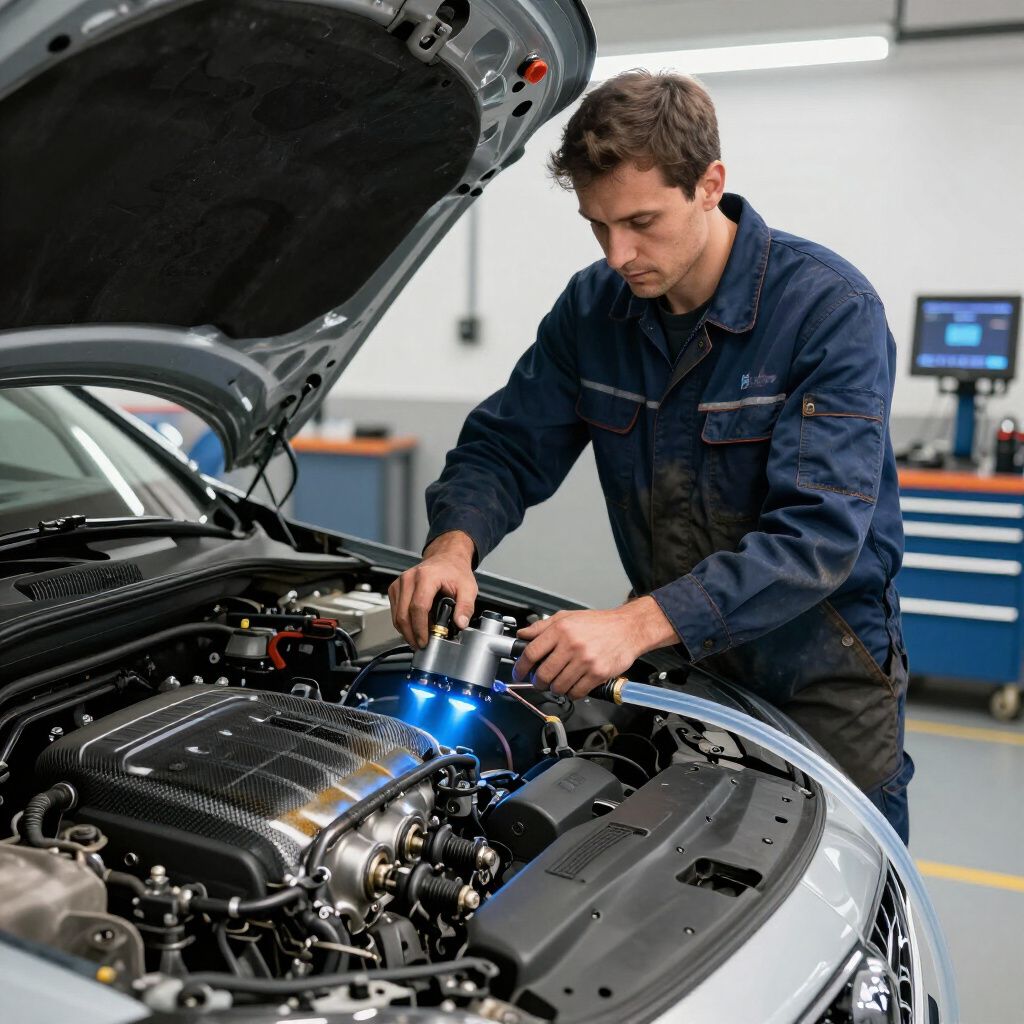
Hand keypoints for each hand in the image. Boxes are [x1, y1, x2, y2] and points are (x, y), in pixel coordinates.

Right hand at [388, 531, 477, 647]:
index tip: (425, 641)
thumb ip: (466, 607)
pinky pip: (394, 611)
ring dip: (406, 631)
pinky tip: (414, 628)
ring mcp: (400, 583)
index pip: (418, 607)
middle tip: (421, 645)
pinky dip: (403, 623)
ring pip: (396, 615)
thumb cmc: (455, 572)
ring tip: (419, 639)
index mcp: (426, 576)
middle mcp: (409, 578)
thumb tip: (460, 624)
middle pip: (403, 614)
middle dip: (411, 634)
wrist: (446, 558)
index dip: (420, 628)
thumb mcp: (468, 588)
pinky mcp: (395, 588)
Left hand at [512, 597, 678, 698]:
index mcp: (561, 629)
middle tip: (540, 681)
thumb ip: (542, 626)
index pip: (531, 652)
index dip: (521, 666)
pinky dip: (572, 693)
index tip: (519, 672)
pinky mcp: (597, 674)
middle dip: (538, 681)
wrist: (628, 628)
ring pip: (559, 686)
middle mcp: (572, 645)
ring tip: (558, 682)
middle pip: (543, 674)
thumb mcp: (567, 617)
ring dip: (555, 688)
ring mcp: (585, 661)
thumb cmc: (598, 623)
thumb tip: (523, 635)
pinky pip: (577, 692)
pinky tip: (573, 685)